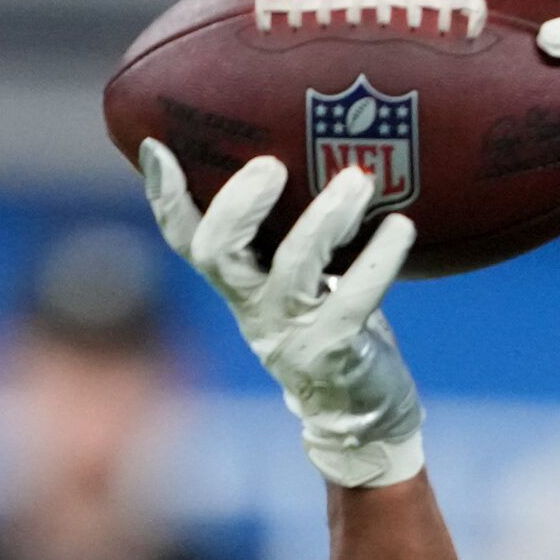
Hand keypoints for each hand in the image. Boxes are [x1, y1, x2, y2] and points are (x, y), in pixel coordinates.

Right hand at [140, 139, 425, 488]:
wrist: (361, 412)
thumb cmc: (336, 327)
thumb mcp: (304, 282)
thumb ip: (292, 237)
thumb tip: (310, 155)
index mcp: (239, 286)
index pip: (187, 240)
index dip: (166, 198)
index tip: (158, 146)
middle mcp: (253, 308)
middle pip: (219, 252)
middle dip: (240, 203)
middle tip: (272, 163)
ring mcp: (291, 333)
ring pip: (293, 268)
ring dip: (324, 219)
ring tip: (357, 180)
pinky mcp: (334, 352)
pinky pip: (354, 300)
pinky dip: (380, 259)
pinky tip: (401, 226)